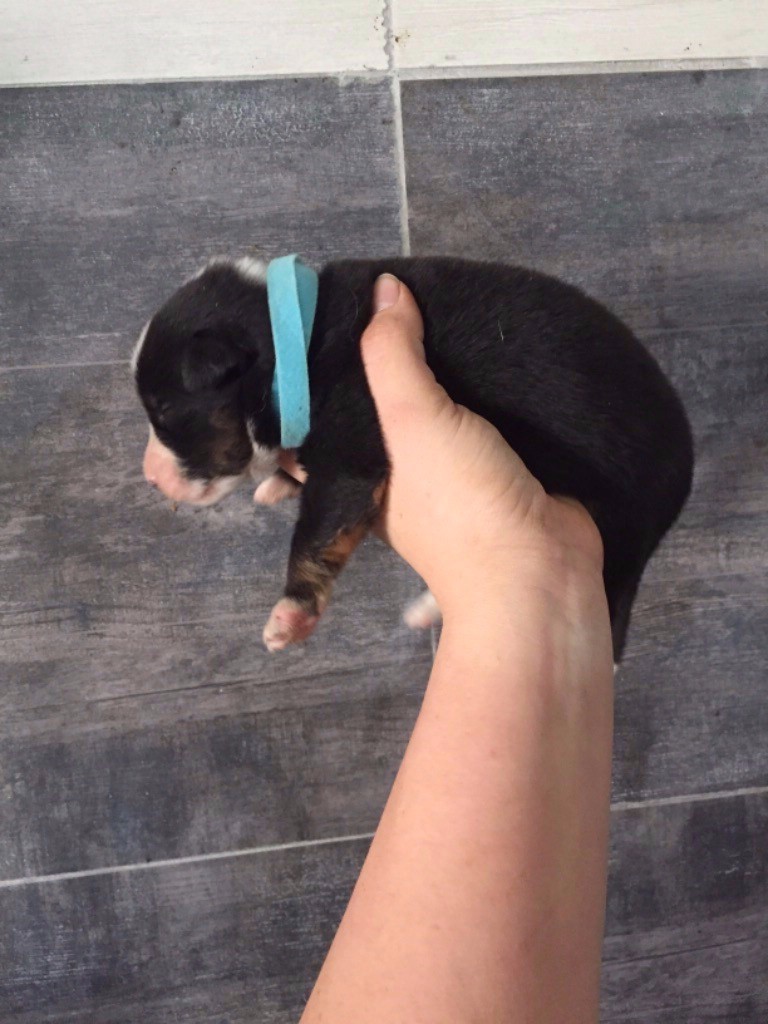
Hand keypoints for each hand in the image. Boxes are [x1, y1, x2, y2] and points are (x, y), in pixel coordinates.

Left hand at [282, 274, 603, 622]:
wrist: (543, 569)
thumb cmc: (460, 504)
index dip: (317, 376)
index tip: (319, 319)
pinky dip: (482, 389)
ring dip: (437, 372)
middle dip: (383, 363)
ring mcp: (451, 472)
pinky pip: (482, 419)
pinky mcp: (498, 468)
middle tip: (387, 295)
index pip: (322, 420)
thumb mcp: (412, 422)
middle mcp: (397, 474)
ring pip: (434, 411)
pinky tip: (488, 345)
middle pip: (380, 409)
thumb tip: (382, 287)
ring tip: (438, 304)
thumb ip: (392, 356)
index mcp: (358, 475)